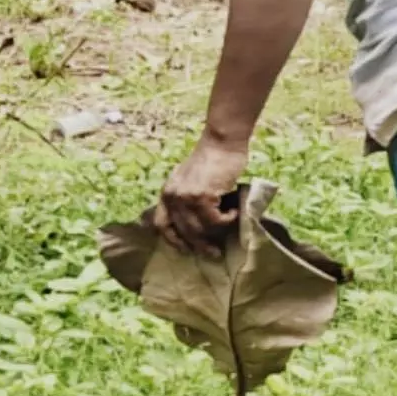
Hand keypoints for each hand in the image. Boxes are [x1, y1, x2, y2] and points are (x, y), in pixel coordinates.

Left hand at [158, 134, 248, 257]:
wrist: (222, 142)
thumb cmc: (213, 158)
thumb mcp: (191, 179)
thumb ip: (188, 197)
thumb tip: (199, 222)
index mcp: (167, 193)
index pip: (161, 224)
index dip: (172, 240)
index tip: (186, 250)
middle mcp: (172, 197)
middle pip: (182, 231)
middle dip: (199, 245)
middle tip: (214, 253)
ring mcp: (186, 197)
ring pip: (199, 229)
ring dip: (217, 231)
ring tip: (231, 222)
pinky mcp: (203, 197)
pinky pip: (215, 220)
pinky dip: (228, 220)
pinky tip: (236, 212)